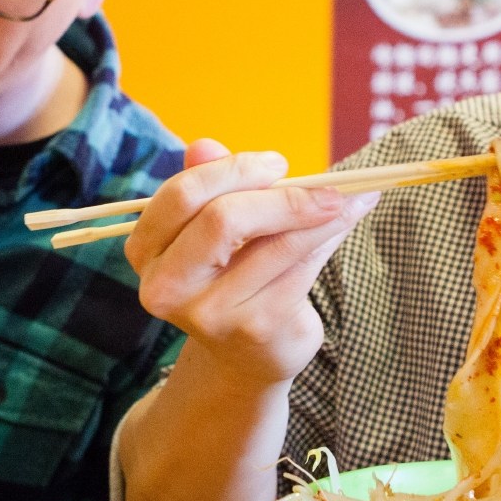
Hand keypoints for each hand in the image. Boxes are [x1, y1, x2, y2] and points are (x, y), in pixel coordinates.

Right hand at [126, 139, 376, 391]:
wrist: (247, 354)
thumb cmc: (233, 274)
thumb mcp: (215, 228)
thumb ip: (210, 186)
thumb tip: (204, 145)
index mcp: (147, 251)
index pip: (183, 196)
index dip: (234, 170)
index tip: (278, 163)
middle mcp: (168, 287)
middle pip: (223, 219)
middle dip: (282, 195)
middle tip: (326, 186)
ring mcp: (210, 314)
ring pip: (276, 243)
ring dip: (323, 213)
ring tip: (354, 197)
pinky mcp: (254, 329)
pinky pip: (301, 267)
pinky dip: (331, 238)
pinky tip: (348, 221)